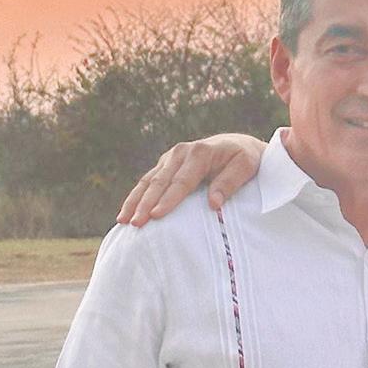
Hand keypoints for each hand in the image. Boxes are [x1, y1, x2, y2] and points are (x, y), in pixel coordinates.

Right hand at [118, 133, 266, 224]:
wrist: (239, 144)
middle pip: (159, 182)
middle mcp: (181, 152)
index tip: (156, 216)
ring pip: (148, 181)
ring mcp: (171, 158)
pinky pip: (148, 181)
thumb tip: (213, 204)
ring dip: (134, 201)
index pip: (181, 181)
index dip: (168, 200)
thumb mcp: (245, 167)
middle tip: (135, 223)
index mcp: (199, 153)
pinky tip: (126, 212)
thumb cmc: (245, 158)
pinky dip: (136, 196)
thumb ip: (229, 183)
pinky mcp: (166, 164)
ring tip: (123, 220)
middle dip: (145, 204)